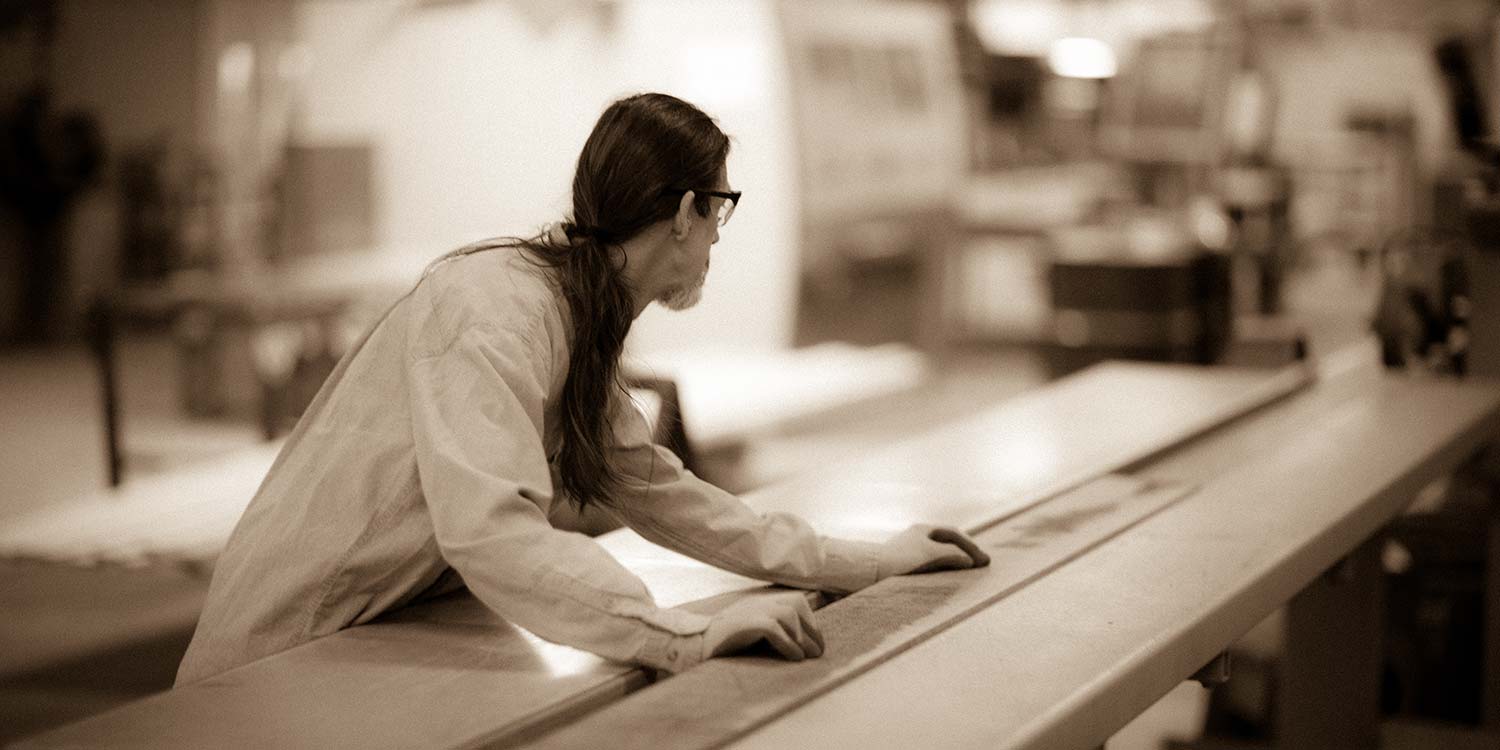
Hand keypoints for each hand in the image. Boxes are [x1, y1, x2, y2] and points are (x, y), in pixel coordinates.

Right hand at [702, 591, 824, 661]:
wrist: (694, 648)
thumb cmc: (725, 647)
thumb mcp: (753, 637)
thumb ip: (773, 634)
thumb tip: (803, 649)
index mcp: (758, 604)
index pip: (794, 601)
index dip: (810, 621)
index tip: (815, 642)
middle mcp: (755, 603)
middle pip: (795, 603)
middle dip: (811, 629)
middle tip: (817, 653)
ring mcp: (749, 611)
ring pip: (788, 614)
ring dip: (802, 638)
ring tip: (807, 657)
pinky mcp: (743, 623)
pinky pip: (773, 628)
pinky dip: (788, 643)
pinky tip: (794, 658)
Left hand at [878, 524, 990, 577]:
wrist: (870, 573)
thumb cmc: (901, 560)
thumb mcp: (932, 554)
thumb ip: (954, 555)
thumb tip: (970, 561)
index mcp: (923, 530)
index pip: (954, 534)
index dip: (971, 546)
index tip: (983, 560)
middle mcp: (916, 538)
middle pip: (947, 543)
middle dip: (965, 553)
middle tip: (980, 565)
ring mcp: (909, 552)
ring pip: (938, 555)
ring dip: (954, 563)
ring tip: (966, 574)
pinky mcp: (903, 566)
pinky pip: (929, 566)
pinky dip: (942, 570)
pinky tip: (946, 581)